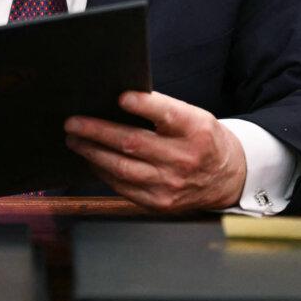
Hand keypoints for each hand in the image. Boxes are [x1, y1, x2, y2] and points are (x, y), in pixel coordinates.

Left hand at [64, 91, 246, 212]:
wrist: (227, 178)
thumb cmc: (203, 140)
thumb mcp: (195, 117)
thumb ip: (163, 110)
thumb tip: (118, 101)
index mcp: (195, 130)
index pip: (168, 115)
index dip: (144, 106)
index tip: (121, 97)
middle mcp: (183, 159)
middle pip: (133, 143)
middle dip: (97, 131)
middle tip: (73, 122)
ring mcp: (170, 184)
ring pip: (122, 168)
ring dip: (92, 152)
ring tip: (74, 139)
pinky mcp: (159, 202)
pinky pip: (123, 187)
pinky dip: (103, 171)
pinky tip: (91, 159)